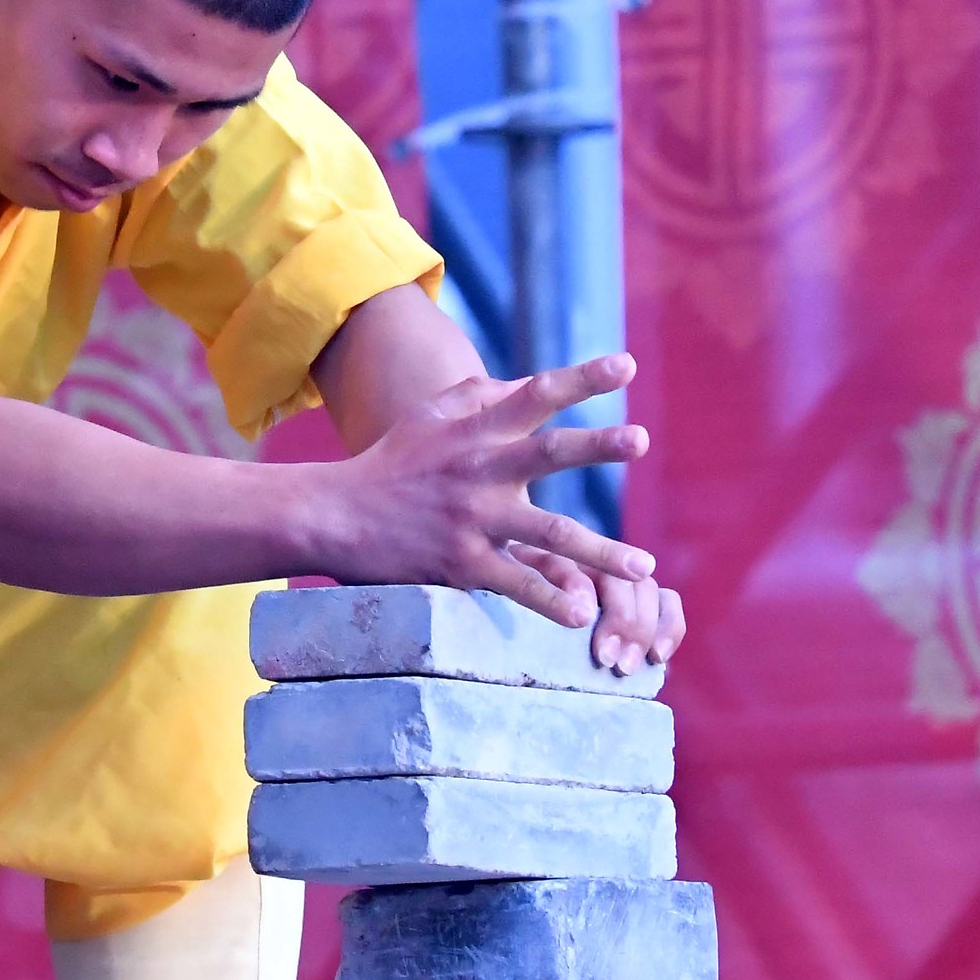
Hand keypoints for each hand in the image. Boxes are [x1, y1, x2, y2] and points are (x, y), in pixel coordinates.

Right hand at [302, 353, 655, 627]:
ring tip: (644, 567)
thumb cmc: (390, 463)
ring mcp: (471, 519)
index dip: (582, 378)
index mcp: (476, 431)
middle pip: (547, 453)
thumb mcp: (427, 417)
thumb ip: (476, 397)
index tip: (626, 364)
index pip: (535, 394)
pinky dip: (549, 600)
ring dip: (600, 550)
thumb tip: (525, 383)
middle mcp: (479, 470)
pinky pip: (515, 584)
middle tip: (640, 439)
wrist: (336, 515)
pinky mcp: (460, 563)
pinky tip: (581, 614)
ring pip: (547, 533)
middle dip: (596, 447)